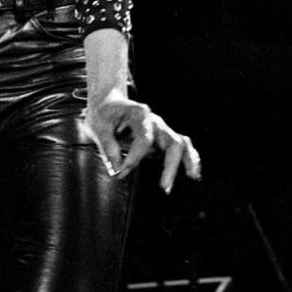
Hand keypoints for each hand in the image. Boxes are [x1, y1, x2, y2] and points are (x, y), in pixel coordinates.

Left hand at [83, 95, 200, 192]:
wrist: (107, 104)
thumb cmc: (103, 115)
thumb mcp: (98, 127)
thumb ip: (107, 147)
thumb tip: (117, 169)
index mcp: (139, 113)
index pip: (145, 138)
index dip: (135, 158)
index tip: (121, 172)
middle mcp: (155, 121)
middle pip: (172, 142)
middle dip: (170, 165)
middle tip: (164, 187)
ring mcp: (161, 130)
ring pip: (182, 144)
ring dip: (187, 161)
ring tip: (191, 178)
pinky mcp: (162, 140)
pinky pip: (182, 147)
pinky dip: (190, 158)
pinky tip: (194, 174)